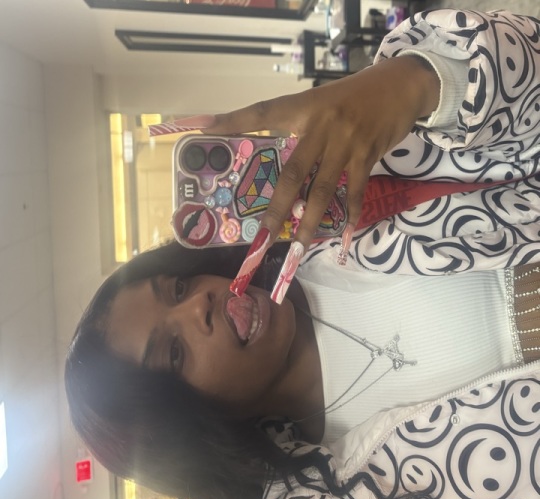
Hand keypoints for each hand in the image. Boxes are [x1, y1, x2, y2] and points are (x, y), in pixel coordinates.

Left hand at [206, 56, 439, 250]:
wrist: (400, 85)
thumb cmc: (355, 95)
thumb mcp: (322, 101)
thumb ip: (301, 126)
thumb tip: (283, 158)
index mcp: (304, 108)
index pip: (262, 113)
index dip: (233, 120)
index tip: (203, 128)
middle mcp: (321, 127)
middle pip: (292, 173)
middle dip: (276, 208)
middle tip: (263, 235)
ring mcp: (345, 143)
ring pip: (322, 190)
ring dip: (310, 222)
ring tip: (299, 247)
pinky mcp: (367, 155)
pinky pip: (355, 191)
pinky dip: (350, 213)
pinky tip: (345, 232)